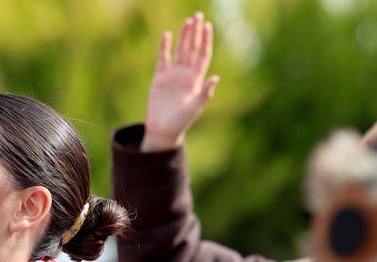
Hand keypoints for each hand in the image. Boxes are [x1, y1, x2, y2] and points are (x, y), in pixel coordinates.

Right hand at [142, 13, 220, 152]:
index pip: (203, 55)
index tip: (208, 26)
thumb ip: (205, 93)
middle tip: (198, 16)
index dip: (205, 41)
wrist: (163, 130)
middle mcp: (185, 75)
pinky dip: (164, 47)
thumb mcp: (194, 108)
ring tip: (187, 21)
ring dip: (184, 36)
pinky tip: (167, 35)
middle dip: (195, 33)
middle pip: (192, 49)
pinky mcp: (159, 78)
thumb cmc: (180, 122)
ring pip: (180, 51)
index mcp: (196, 80)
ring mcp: (173, 75)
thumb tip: (216, 78)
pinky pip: (163, 59)